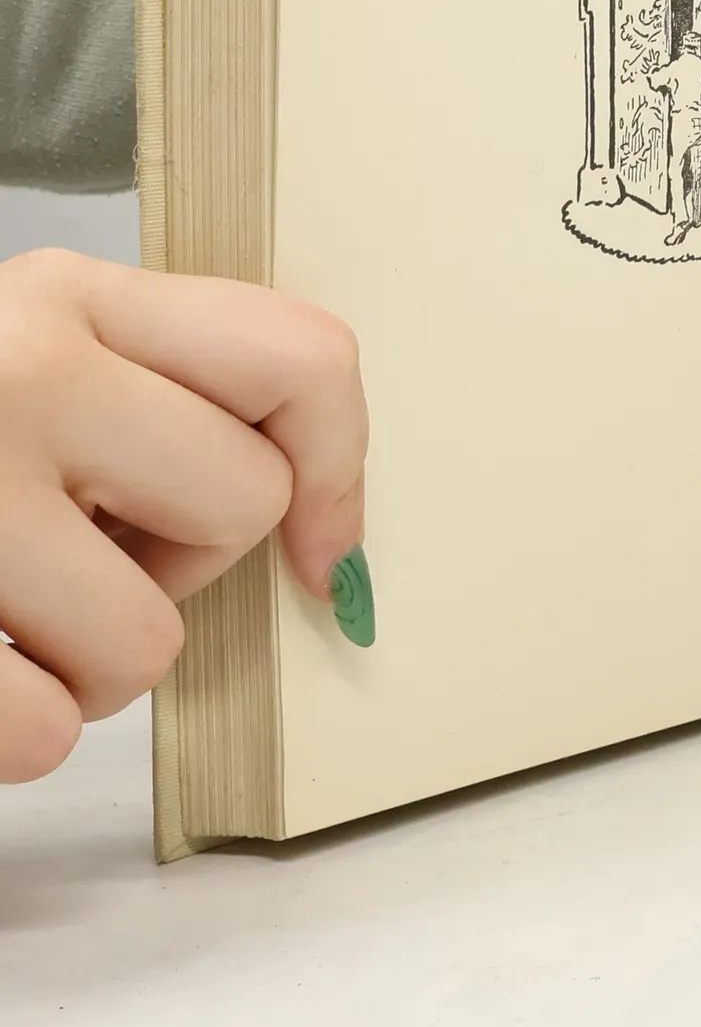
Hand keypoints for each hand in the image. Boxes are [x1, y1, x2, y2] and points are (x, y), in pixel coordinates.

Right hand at [0, 249, 367, 781]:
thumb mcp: (31, 354)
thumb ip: (158, 393)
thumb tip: (325, 523)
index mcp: (69, 295)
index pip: (301, 357)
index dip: (340, 466)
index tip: (318, 546)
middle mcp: (16, 369)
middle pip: (243, 505)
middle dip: (180, 564)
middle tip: (76, 551)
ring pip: (149, 643)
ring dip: (86, 664)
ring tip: (1, 610)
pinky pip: (46, 731)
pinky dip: (12, 730)